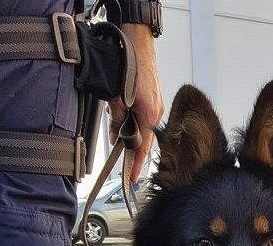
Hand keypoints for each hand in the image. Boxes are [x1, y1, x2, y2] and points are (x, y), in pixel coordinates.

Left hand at [107, 23, 164, 181]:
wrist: (138, 39)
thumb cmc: (130, 63)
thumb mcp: (116, 96)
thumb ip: (117, 119)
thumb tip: (116, 136)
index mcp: (149, 115)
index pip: (142, 148)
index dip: (136, 165)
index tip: (133, 178)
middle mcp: (156, 112)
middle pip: (144, 139)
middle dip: (132, 149)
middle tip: (124, 162)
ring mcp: (157, 105)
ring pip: (143, 127)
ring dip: (131, 132)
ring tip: (118, 132)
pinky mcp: (154, 98)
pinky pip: (145, 116)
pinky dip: (135, 121)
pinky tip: (124, 118)